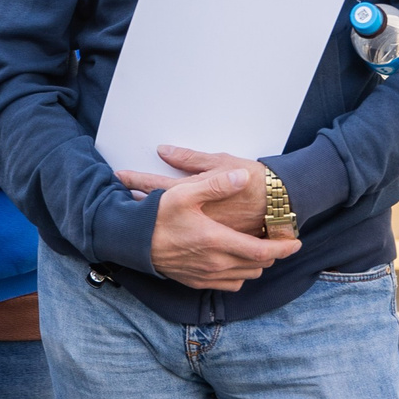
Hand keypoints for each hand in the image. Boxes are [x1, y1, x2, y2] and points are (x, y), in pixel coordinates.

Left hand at [117, 145, 268, 237]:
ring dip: (154, 227)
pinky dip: (178, 244)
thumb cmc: (254, 180)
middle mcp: (195, 218)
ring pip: (171, 232)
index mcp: (195, 194)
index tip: (119, 176)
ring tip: (136, 223)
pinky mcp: (217, 247)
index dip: (136, 180)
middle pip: (157, 212)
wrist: (282, 203)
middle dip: (136, 208)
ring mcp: (205, 236)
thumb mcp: (221, 162)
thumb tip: (164, 150)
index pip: (157, 185)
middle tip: (116, 203)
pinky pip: (189, 247)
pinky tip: (171, 243)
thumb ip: (191, 159)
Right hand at [120, 158, 299, 290]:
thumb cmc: (156, 215)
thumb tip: (242, 177)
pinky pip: (228, 285)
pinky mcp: (195, 281)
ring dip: (256, 265)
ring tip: (260, 249)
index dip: (283, 248)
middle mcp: (214, 263)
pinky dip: (239, 275)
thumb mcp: (184, 193)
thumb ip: (216, 184)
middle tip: (279, 240)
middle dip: (272, 255)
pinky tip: (236, 261)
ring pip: (244, 277)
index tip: (296, 242)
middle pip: (257, 266)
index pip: (262, 252)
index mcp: (217, 241)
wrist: (130, 242)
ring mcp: (205, 275)